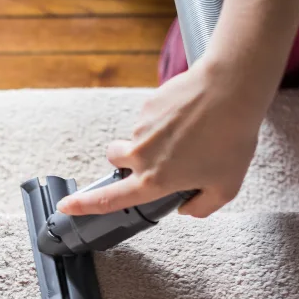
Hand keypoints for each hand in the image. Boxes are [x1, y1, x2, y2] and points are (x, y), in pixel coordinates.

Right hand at [55, 60, 265, 217]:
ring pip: (135, 138)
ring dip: (153, 140)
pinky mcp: (148, 106)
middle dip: (125, 161)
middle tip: (156, 158)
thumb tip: (186, 209)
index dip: (84, 205)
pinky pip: (149, 118)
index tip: (66, 206)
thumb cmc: (231, 139)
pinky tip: (191, 117)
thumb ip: (203, 207)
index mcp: (155, 181)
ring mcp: (141, 128)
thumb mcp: (226, 187)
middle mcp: (140, 155)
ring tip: (191, 134)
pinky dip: (164, 121)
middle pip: (114, 160)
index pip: (109, 199)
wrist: (230, 90)